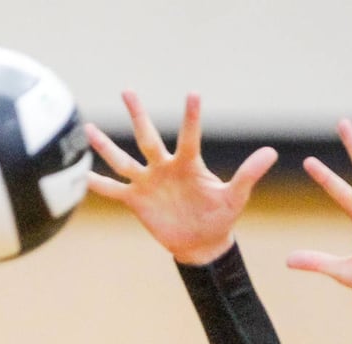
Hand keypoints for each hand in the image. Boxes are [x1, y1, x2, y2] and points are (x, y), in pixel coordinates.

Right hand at [85, 91, 276, 265]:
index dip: (191, 117)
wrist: (202, 243)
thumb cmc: (220, 217)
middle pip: (148, 138)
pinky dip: (97, 185)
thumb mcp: (235, 197)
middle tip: (127, 90)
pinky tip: (81, 176)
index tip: (193, 93)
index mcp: (188, 163)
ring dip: (106, 146)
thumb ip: (248, 174)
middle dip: (138, 115)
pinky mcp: (136, 201)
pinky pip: (113, 191)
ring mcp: (148, 183)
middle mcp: (164, 168)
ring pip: (123, 161)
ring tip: (88, 128)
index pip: (189, 136)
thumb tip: (270, 153)